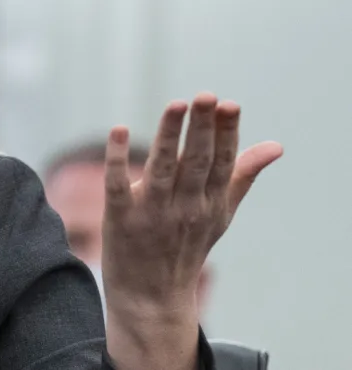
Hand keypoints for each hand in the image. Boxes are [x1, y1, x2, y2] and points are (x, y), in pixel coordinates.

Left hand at [100, 92, 282, 367]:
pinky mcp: (120, 217)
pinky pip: (118, 184)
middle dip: (201, 128)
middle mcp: (185, 206)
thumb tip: (276, 145)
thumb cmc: (187, 246)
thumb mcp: (220, 214)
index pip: (222, 163)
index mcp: (210, 202)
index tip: (229, 104)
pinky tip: (119, 129)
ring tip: (176, 105)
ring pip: (162, 168)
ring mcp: (152, 212)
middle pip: (196, 162)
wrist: (151, 297)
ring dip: (169, 136)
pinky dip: (118, 158)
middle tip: (205, 96)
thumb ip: (242, 176)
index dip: (226, 134)